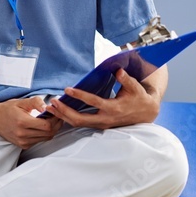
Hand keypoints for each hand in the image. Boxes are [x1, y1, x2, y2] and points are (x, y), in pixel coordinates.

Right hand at [0, 97, 61, 149]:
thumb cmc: (7, 109)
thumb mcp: (21, 102)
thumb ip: (36, 102)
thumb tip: (47, 107)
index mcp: (22, 122)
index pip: (47, 125)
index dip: (55, 119)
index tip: (55, 113)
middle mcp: (22, 134)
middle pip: (49, 133)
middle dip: (56, 124)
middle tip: (56, 116)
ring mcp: (23, 142)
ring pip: (46, 138)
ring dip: (51, 130)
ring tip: (50, 120)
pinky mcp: (23, 145)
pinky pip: (39, 141)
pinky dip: (44, 134)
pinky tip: (41, 126)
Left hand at [46, 69, 160, 129]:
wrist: (145, 113)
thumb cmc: (139, 98)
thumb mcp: (135, 87)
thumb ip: (126, 79)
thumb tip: (118, 71)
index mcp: (113, 108)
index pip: (93, 102)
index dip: (80, 95)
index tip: (67, 89)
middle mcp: (105, 119)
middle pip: (80, 119)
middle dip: (65, 111)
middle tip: (52, 102)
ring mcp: (101, 124)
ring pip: (78, 123)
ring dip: (63, 116)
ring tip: (50, 107)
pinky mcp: (98, 125)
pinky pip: (80, 124)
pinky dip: (68, 118)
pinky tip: (58, 112)